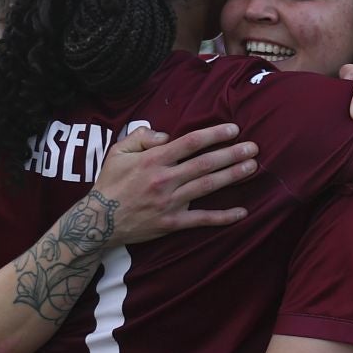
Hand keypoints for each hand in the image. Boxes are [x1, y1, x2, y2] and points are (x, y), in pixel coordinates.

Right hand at [93, 125, 254, 244]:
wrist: (99, 220)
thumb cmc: (109, 183)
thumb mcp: (117, 152)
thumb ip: (141, 137)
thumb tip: (166, 136)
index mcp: (153, 160)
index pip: (190, 143)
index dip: (214, 134)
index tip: (234, 129)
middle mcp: (165, 180)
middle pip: (205, 163)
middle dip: (231, 154)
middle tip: (254, 147)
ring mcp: (170, 203)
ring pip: (207, 187)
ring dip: (232, 176)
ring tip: (252, 167)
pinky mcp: (172, 223)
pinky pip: (202, 219)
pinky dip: (223, 217)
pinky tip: (242, 212)